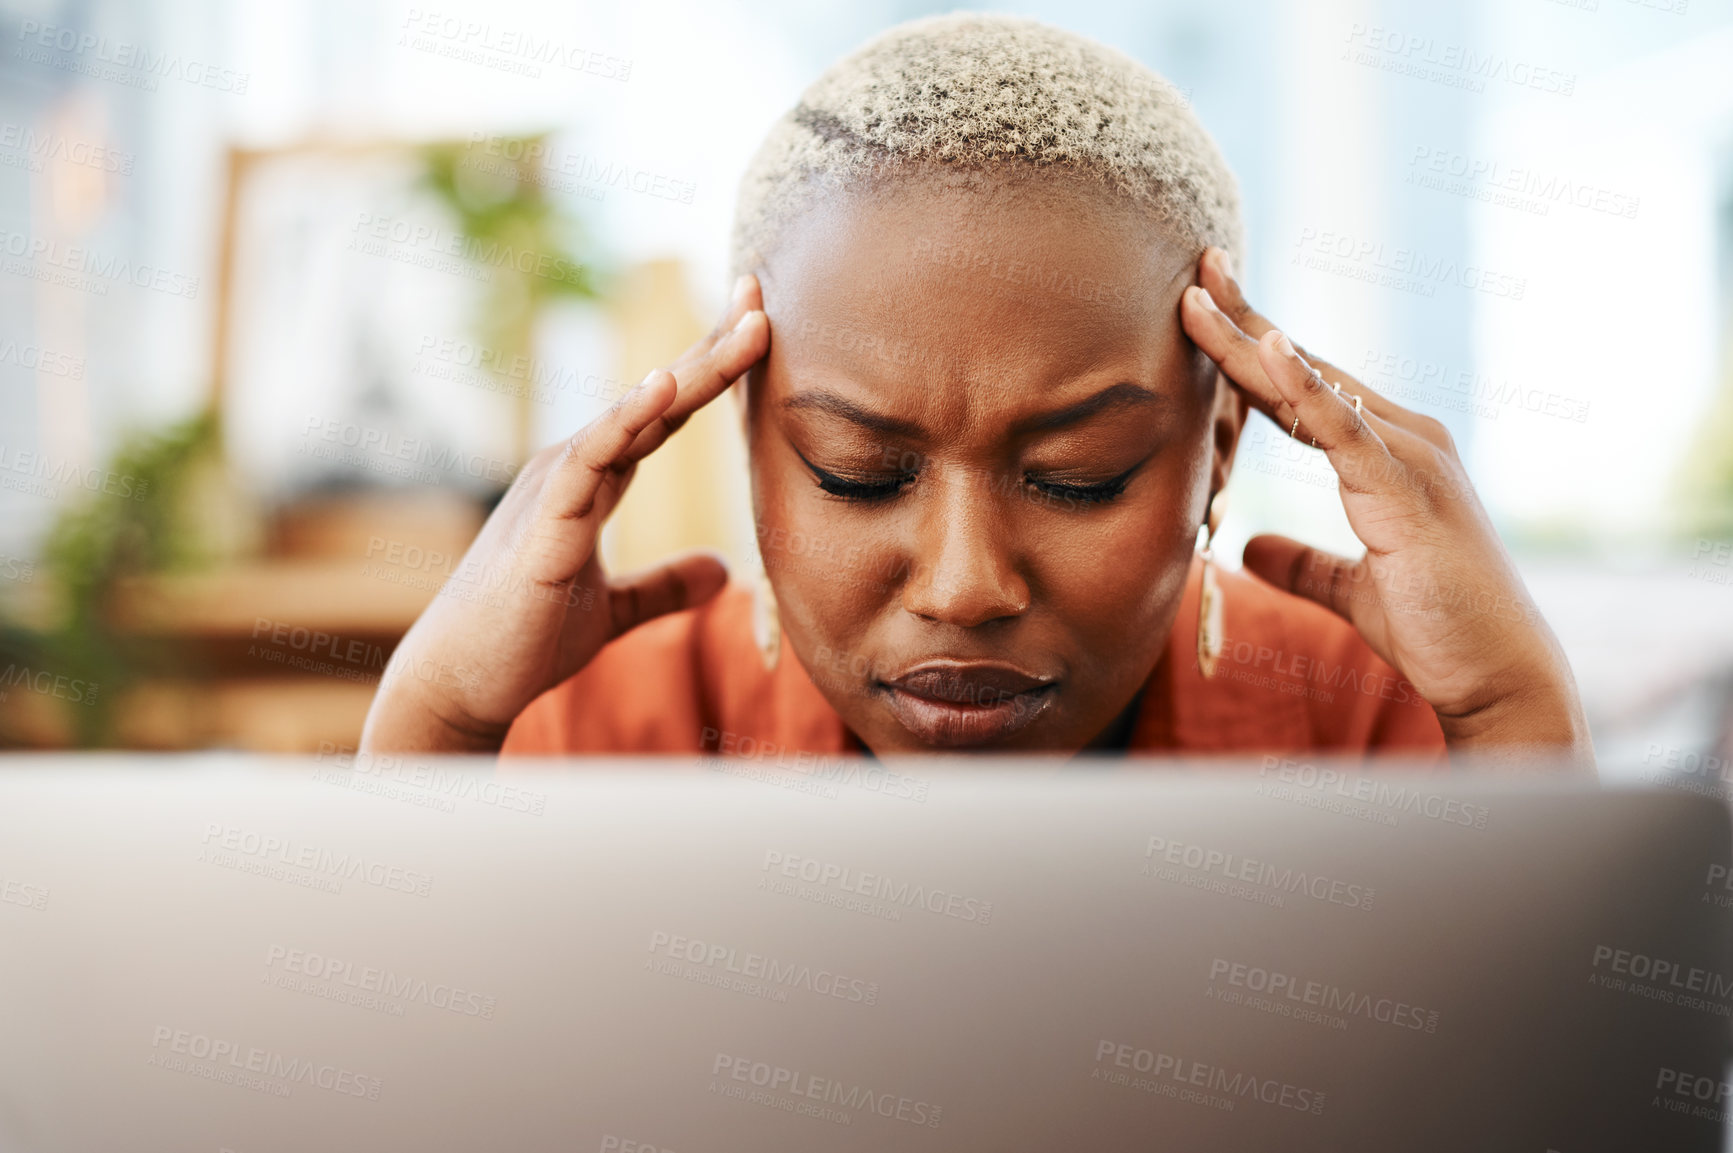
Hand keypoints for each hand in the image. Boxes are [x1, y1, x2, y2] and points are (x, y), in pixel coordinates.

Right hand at [360, 275, 769, 752]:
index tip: (758, 322)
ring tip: (745, 328)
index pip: (664, 412)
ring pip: (635, 415)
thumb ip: (666, 585)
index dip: (712, 367)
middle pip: (658, 398)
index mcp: (593, 480)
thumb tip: (726, 571)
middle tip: (763, 294)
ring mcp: (557, 488)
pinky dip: (624, 419)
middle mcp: (575, 468)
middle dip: (713, 346)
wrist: (461, 684)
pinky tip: (662, 386)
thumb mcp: (615, 610)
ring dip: (693, 370)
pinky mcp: (545, 523)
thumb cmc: (525, 640)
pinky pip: (589, 458)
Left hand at [1181, 248, 1591, 768]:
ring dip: (1253, 340)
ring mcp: (1410, 458)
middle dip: (1248, 318)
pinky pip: (1346, 429)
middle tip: (1199, 266)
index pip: (1305, 389)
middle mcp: (1403, 440)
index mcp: (1387, 456)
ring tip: (1202, 294)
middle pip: (1306, 368)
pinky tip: (1269, 348)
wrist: (1497, 677)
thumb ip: (1301, 563)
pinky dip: (1306, 387)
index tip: (1205, 304)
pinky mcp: (1409, 489)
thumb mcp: (1350, 591)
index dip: (1254, 348)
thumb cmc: (1436, 629)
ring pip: (1314, 387)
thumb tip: (1248, 547)